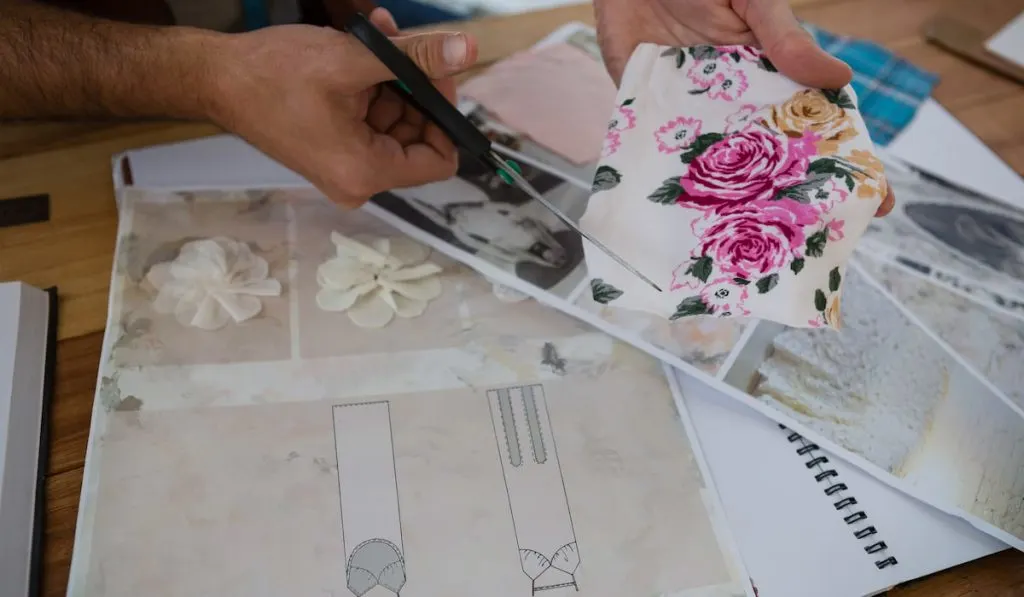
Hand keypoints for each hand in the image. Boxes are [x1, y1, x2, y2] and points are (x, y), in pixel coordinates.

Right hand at [206, 8, 477, 206]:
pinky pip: (370, 121)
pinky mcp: (333, 152)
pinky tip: (363, 50)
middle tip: (406, 45)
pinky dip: (374, 86)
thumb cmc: (273, 75)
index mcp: (367, 172)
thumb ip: (416, 58)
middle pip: (418, 139)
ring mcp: (345, 168)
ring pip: (395, 124)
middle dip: (417, 87)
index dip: (446, 116)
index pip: (441, 161)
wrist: (215, 78)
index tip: (435, 74)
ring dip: (395, 78)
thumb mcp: (354, 59)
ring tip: (380, 36)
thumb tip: (468, 51)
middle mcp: (359, 181)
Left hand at [594, 0, 893, 215]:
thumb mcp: (754, 2)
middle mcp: (735, 104)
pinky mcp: (644, 111)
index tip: (876, 204)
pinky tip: (677, 221)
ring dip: (727, 206)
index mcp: (772, 78)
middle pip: (769, 162)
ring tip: (745, 251)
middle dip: (788, 202)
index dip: (846, 164)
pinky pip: (656, 151)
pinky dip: (663, 182)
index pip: (817, 127)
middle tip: (808, 245)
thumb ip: (786, 38)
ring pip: (715, 169)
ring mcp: (691, 112)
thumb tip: (839, 76)